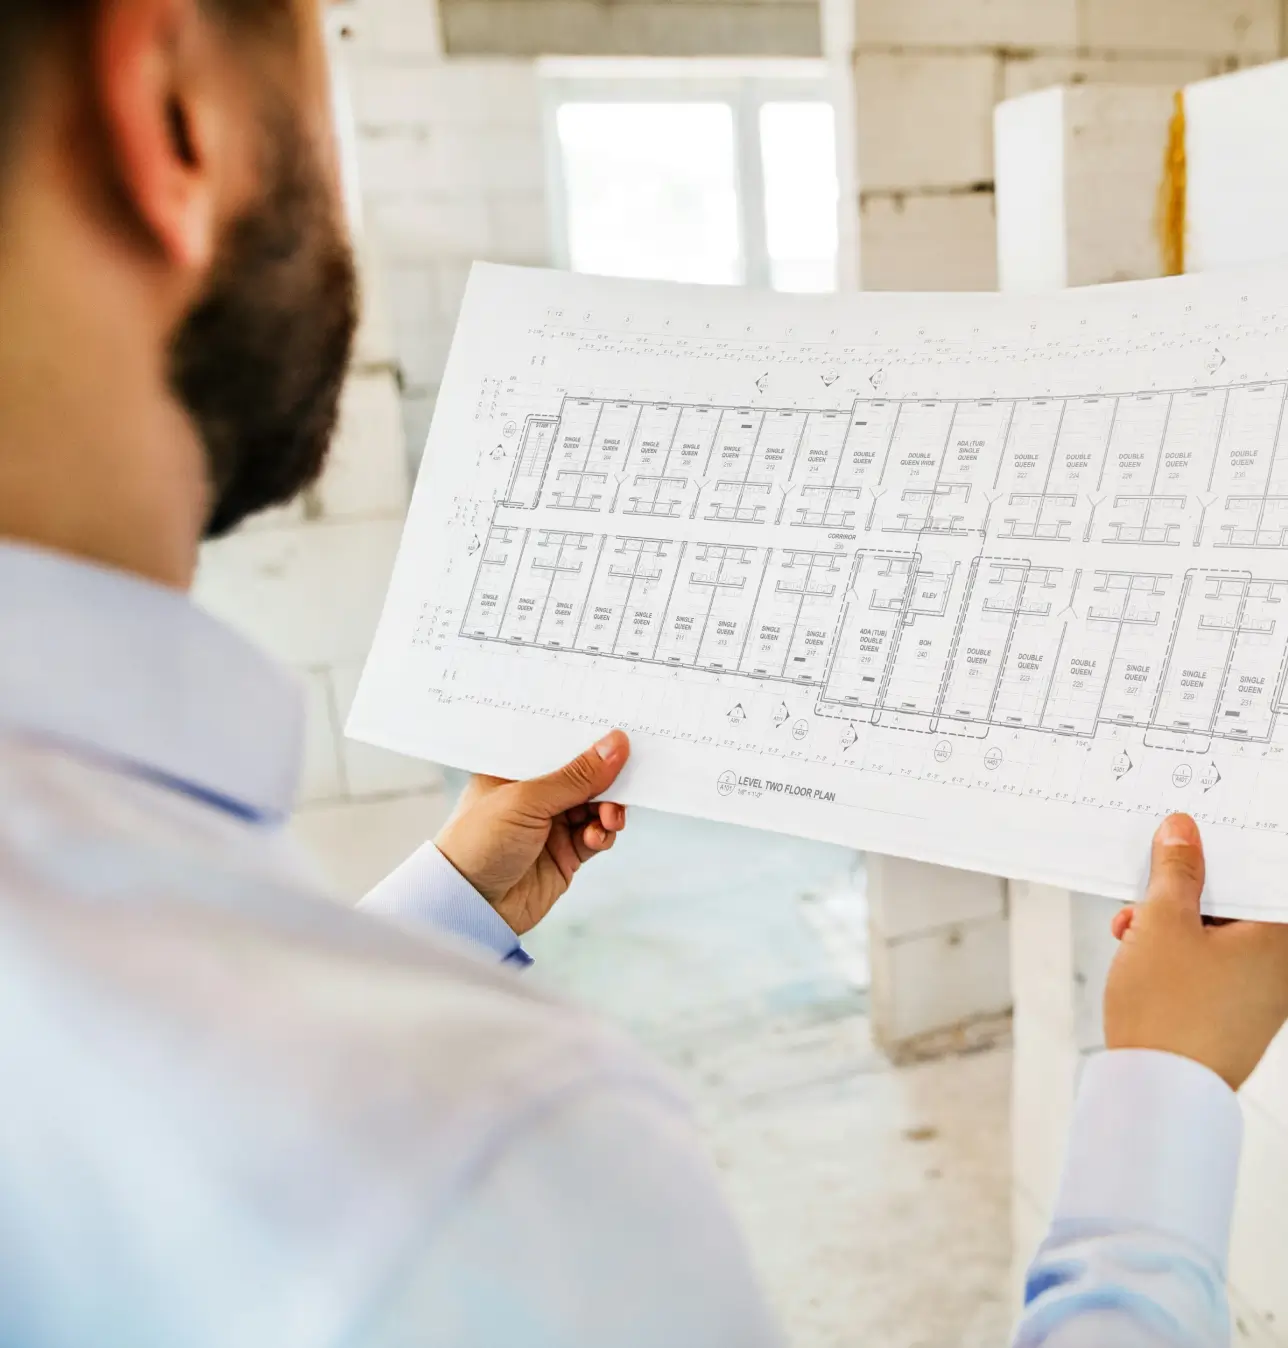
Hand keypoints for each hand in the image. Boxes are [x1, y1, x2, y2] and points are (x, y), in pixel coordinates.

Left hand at [435, 731, 629, 936]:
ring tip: (608, 817)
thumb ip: (576, 775)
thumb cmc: (479, 843)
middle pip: (583, 777)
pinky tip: (596, 837)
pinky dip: (603, 834)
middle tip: (624, 781)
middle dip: (606, 779)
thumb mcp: (528, 799)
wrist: (469, 906)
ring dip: (608, 809)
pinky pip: (596, 836)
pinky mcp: (564, 855)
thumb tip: (615, 745)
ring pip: (595, 807)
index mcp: (515, 771)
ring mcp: (550, 825)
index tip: (620, 734)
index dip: (588, 739)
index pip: (558, 745)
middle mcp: (534, 795)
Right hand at [1105, 813, 1287, 1090]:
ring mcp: (1261, 992)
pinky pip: (1212, 962)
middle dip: (1184, 890)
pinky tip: (1141, 954)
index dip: (1220, 851)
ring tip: (1131, 930)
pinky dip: (1178, 951)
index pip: (1258, 873)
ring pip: (1218, 932)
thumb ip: (1176, 871)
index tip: (1187, 837)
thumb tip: (1183, 832)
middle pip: (1235, 902)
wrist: (1160, 1091)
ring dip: (1173, 921)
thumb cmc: (1170, 1012)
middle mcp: (1280, 966)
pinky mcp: (1237, 1012)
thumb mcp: (1162, 922)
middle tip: (1145, 890)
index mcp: (1279, 938)